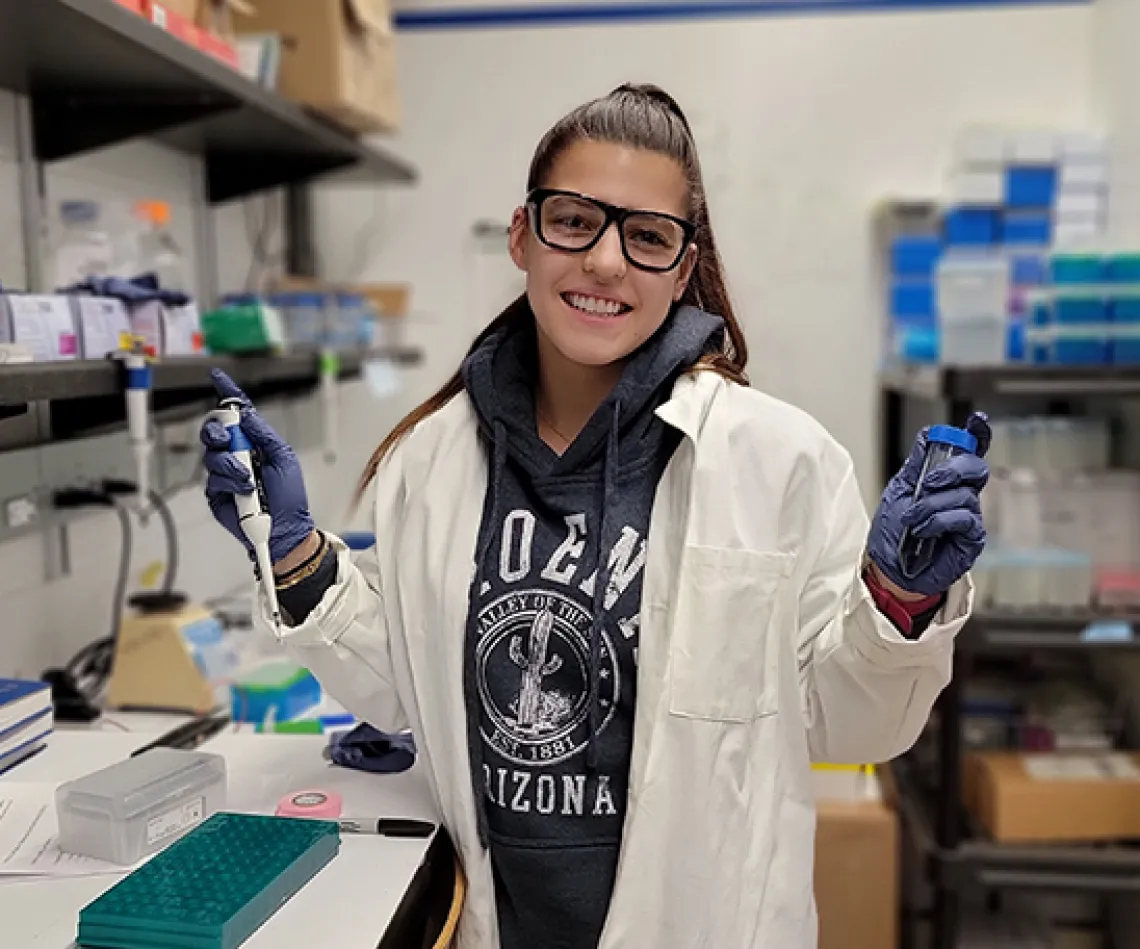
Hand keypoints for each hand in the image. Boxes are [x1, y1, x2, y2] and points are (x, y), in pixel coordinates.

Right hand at [200, 369, 315, 565]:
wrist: (284, 528)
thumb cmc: (290, 496)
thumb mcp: (284, 459)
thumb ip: (264, 435)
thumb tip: (247, 414)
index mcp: (256, 442)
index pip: (239, 414)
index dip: (227, 394)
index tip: (217, 377)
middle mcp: (238, 453)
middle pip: (215, 430)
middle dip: (218, 431)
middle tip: (228, 440)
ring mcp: (226, 472)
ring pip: (211, 455)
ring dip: (230, 465)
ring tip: (248, 479)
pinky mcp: (217, 492)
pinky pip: (212, 479)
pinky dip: (229, 483)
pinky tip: (243, 491)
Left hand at [867, 412, 990, 596]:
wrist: (888, 567)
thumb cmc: (893, 532)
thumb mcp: (899, 490)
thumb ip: (916, 465)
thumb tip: (926, 435)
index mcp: (946, 481)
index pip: (968, 453)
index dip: (978, 435)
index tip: (978, 420)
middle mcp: (962, 496)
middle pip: (976, 468)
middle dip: (953, 469)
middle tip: (929, 482)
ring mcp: (968, 517)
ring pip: (964, 495)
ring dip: (932, 504)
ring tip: (912, 519)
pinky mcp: (971, 539)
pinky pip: (963, 519)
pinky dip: (939, 520)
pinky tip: (923, 530)